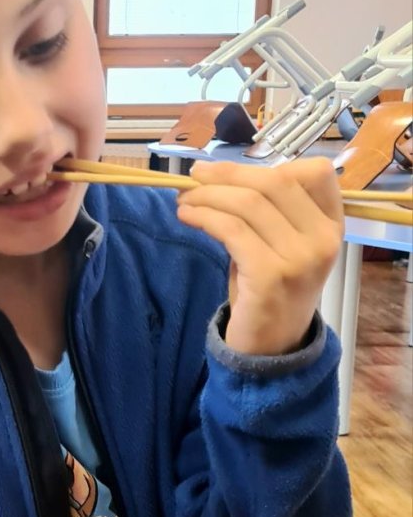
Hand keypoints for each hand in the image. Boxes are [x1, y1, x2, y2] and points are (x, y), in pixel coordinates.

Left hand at [176, 157, 343, 355]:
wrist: (271, 351)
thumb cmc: (271, 294)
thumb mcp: (282, 247)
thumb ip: (268, 212)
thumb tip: (221, 176)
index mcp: (332, 226)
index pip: (313, 172)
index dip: (266, 165)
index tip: (228, 171)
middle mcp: (323, 239)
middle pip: (274, 181)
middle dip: (227, 174)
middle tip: (195, 176)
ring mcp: (301, 258)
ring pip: (249, 203)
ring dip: (209, 195)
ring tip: (185, 201)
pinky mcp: (271, 275)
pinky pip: (233, 230)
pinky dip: (205, 217)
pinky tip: (188, 217)